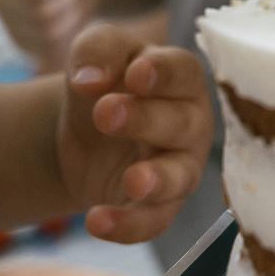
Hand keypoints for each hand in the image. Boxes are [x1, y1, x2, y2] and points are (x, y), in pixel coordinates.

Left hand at [60, 21, 212, 243]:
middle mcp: (190, 124)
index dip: (162, 74)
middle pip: (180, 122)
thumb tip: (88, 78)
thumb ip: (97, 50)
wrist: (84, 131)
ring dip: (158, 180)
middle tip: (105, 113)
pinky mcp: (160, 207)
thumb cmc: (106, 83)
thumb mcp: (96, 51)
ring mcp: (180, 168)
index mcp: (180, 79)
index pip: (182, 72)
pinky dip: (128, 225)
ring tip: (133, 181)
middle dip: (146, 119)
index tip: (135, 73)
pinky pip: (153, 221)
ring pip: (179, 177)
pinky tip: (96, 221)